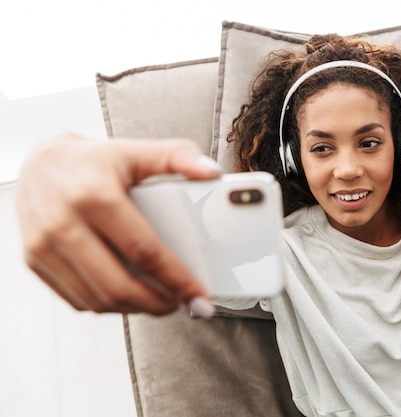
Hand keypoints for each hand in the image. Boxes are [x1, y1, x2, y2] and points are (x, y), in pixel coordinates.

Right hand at [16, 133, 221, 315]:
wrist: (40, 163)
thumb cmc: (92, 160)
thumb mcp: (137, 151)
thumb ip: (178, 157)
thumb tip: (211, 172)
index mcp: (95, 196)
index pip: (145, 251)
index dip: (177, 280)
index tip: (200, 297)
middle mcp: (64, 223)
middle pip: (119, 285)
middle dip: (159, 303)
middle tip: (184, 304)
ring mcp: (44, 246)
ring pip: (98, 299)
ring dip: (136, 308)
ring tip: (163, 301)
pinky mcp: (34, 261)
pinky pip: (77, 299)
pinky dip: (109, 305)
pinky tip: (132, 296)